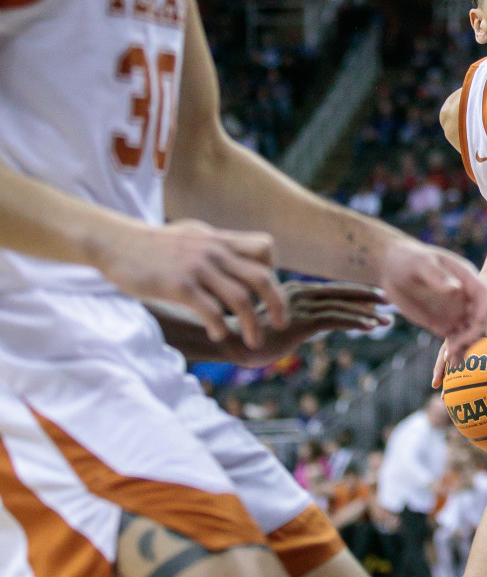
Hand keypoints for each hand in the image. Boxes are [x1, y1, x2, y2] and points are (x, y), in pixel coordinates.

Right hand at [98, 220, 286, 348]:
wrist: (115, 242)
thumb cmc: (154, 244)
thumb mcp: (193, 235)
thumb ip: (217, 246)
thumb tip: (236, 260)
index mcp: (220, 239)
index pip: (265, 247)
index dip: (273, 269)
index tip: (266, 290)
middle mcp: (215, 252)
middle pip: (262, 277)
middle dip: (277, 304)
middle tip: (280, 323)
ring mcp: (198, 268)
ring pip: (241, 299)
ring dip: (253, 325)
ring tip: (254, 341)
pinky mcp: (179, 286)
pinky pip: (211, 310)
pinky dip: (221, 327)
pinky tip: (219, 335)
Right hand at [222, 281, 387, 367]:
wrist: (231, 343)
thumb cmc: (253, 336)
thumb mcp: (281, 324)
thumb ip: (299, 319)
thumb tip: (318, 324)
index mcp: (295, 292)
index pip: (332, 291)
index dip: (355, 292)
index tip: (375, 297)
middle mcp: (300, 294)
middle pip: (341, 293)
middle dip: (367, 297)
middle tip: (389, 301)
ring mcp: (300, 307)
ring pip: (342, 307)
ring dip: (367, 313)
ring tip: (386, 320)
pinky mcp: (300, 322)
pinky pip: (334, 319)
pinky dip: (355, 321)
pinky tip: (370, 326)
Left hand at [380, 238, 486, 363]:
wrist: (393, 269)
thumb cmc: (408, 259)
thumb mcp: (421, 263)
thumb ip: (437, 276)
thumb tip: (456, 290)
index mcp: (467, 279)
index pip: (485, 296)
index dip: (485, 311)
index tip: (475, 325)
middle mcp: (466, 297)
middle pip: (482, 319)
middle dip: (474, 334)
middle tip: (456, 346)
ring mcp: (457, 312)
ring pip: (471, 333)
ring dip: (466, 347)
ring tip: (452, 359)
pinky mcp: (446, 324)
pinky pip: (456, 341)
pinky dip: (456, 352)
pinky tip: (450, 364)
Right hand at [431, 275, 486, 387]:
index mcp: (463, 319)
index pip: (454, 337)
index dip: (450, 350)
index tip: (446, 363)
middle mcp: (458, 329)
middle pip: (447, 352)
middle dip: (442, 371)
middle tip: (438, 389)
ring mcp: (460, 334)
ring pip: (451, 357)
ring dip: (447, 376)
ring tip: (445, 398)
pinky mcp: (465, 337)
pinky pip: (461, 354)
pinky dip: (458, 368)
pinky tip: (459, 386)